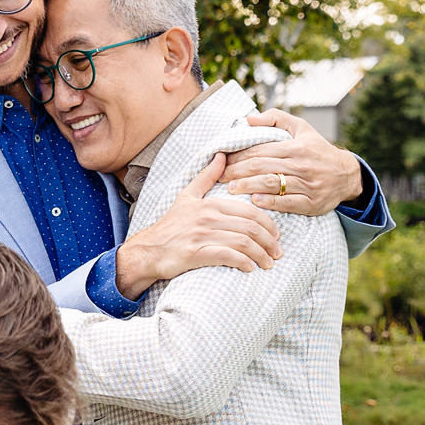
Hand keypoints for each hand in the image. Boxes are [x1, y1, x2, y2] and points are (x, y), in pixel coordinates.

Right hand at [113, 154, 281, 297]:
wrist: (147, 251)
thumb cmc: (170, 226)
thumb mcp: (186, 196)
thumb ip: (206, 177)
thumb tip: (221, 155)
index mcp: (210, 204)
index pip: (250, 211)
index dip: (268, 224)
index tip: (276, 236)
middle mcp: (207, 217)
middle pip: (250, 227)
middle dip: (269, 241)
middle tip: (277, 252)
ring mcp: (202, 235)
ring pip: (243, 242)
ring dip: (260, 254)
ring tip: (268, 263)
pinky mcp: (196, 253)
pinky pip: (227, 257)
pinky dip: (243, 262)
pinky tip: (249, 268)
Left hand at [223, 109, 364, 214]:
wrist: (347, 175)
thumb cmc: (317, 150)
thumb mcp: (301, 128)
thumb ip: (276, 118)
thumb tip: (249, 119)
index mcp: (295, 147)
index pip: (259, 151)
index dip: (238, 156)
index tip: (221, 159)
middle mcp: (301, 165)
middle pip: (261, 167)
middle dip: (236, 172)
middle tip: (219, 176)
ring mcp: (307, 185)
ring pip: (272, 184)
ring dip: (247, 186)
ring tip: (230, 188)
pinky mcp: (311, 203)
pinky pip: (288, 203)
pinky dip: (270, 202)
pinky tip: (255, 201)